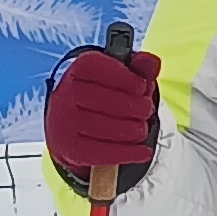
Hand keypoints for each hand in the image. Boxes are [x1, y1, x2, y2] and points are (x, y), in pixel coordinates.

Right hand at [43, 40, 161, 188]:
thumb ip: (137, 66)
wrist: (70, 119)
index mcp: (78, 69)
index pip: (101, 69)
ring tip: (142, 128)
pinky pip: (102, 152)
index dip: (126, 79)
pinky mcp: (69, 147)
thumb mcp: (118, 74)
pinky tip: (144, 151)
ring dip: (135, 130)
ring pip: (109, 128)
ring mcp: (65, 122)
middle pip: (109, 101)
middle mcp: (66, 94)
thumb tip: (151, 62)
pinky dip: (128, 153)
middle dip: (137, 107)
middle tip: (146, 110)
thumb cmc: (100, 92)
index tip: (141, 86)